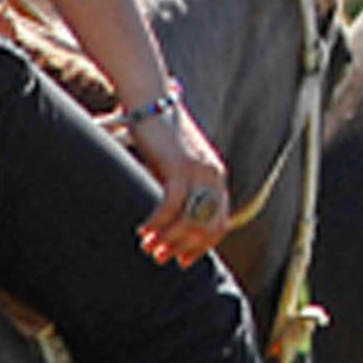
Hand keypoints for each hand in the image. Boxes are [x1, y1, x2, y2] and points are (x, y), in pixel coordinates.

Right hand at [127, 98, 232, 265]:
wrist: (152, 102)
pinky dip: (157, 221)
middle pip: (207, 227)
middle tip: (159, 257)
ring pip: (190, 220)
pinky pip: (172, 205)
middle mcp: (214, 176)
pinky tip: (143, 230)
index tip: (181, 261)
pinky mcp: (180, 165)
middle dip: (183, 248)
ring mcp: (200, 171)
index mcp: (217, 179)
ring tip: (148, 247)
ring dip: (168, 239)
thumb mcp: (175, 168)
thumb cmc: (159, 137)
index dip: (201, 247)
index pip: (219, 225)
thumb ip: (181, 192)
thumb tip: (172, 224)